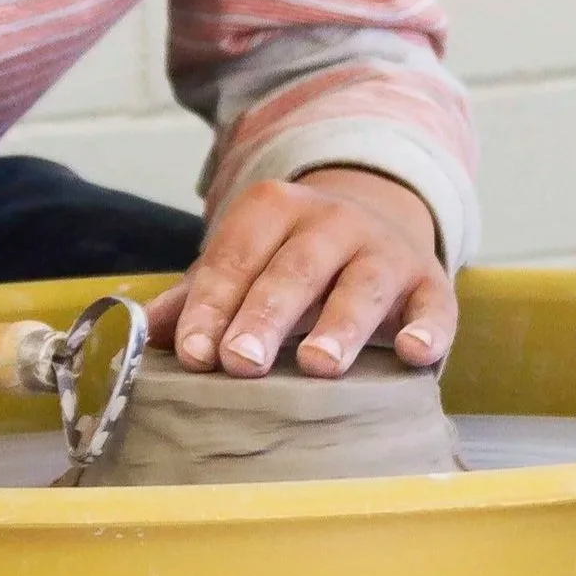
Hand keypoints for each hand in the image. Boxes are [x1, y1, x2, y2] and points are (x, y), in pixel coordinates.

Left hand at [152, 167, 453, 380]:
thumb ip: (197, 297)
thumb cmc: (290, 259)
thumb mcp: (244, 264)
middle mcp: (333, 221)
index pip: (237, 255)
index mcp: (274, 209)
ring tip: (318, 365)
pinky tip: (412, 354)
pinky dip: (427, 329)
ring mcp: (385, 250)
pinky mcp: (430, 284)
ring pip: (363, 285)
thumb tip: (140, 333)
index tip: (193, 351)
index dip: (212, 303)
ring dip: (340, 326)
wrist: (376, 223)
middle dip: (265, 316)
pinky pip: (435, 305)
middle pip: (295, 269)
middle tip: (240, 362)